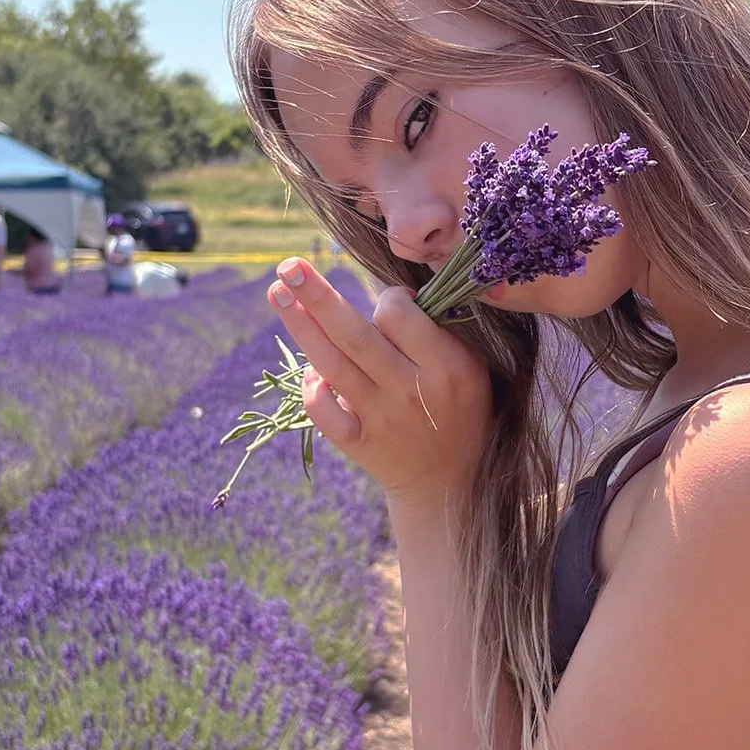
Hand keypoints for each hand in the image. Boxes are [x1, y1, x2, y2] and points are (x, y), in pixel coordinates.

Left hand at [266, 259, 492, 506]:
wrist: (452, 483)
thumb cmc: (462, 410)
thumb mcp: (473, 367)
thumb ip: (439, 331)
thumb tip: (393, 295)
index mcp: (444, 366)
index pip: (398, 315)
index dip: (387, 297)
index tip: (390, 302)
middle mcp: (409, 391)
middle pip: (355, 335)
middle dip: (318, 297)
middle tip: (288, 266)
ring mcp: (380, 419)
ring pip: (333, 366)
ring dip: (301, 327)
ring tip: (276, 292)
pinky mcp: (359, 444)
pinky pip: (324, 412)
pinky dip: (312, 390)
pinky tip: (309, 372)